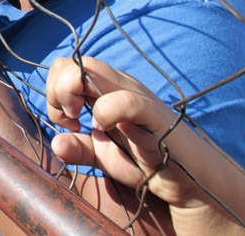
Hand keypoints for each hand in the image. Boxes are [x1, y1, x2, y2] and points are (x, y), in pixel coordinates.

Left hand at [46, 56, 214, 207]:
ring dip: (72, 94)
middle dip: (57, 92)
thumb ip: (79, 148)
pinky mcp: (154, 115)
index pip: (66, 67)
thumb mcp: (104, 157)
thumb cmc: (148, 162)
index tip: (64, 121)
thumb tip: (56, 143)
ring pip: (89, 69)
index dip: (54, 91)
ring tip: (83, 124)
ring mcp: (136, 96)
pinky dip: (105, 112)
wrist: (190, 182)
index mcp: (104, 90)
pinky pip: (125, 100)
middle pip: (72, 63)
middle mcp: (118, 85)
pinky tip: (103, 129)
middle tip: (70, 122)